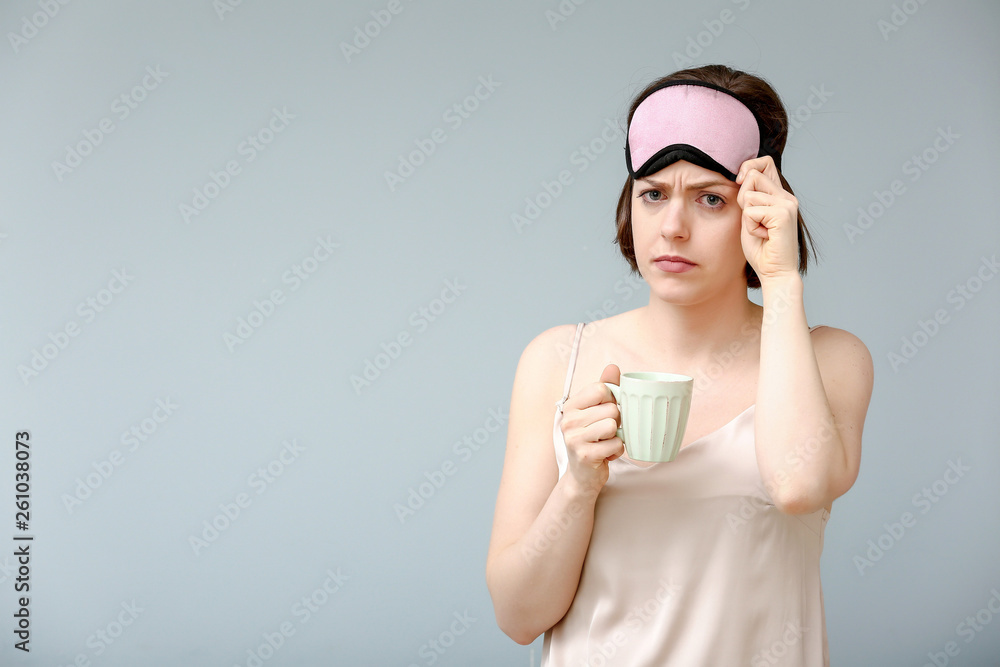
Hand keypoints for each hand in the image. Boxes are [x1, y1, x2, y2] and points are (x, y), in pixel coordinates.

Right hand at [559, 364, 624, 494]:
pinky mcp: (585, 455)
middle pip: (611, 408)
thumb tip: (613, 366)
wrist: (582, 475)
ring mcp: (574, 438)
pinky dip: (616, 450)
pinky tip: (605, 454)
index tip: (605, 411)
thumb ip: (605, 388)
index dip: (611, 399)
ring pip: (613, 425)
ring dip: (616, 436)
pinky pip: (616, 444)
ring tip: (605, 442)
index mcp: (570, 405)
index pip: (601, 388)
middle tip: (606, 432)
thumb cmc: (592, 439)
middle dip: (616, 421)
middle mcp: (568, 420)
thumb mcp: (596, 411)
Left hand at [735, 155, 799, 283]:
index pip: (764, 163)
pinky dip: (750, 226)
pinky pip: (750, 211)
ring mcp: (787, 204)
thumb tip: (741, 176)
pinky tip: (764, 236)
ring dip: (747, 217)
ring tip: (760, 230)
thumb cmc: (761, 249)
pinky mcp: (783, 214)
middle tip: (753, 220)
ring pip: (749, 194)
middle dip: (743, 199)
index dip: (748, 168)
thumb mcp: (749, 217)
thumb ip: (748, 197)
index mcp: (780, 195)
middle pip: (752, 175)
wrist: (774, 272)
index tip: (739, 183)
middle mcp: (787, 196)